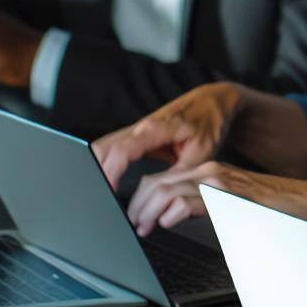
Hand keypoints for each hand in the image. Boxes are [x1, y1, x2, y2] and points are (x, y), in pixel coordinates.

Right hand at [90, 83, 242, 190]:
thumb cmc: (209, 124)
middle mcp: (139, 127)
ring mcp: (134, 130)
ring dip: (96, 171)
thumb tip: (162, 198)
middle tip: (101, 202)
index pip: (121, 151)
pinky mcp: (134, 136)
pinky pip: (109, 149)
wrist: (211, 103)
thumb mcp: (202, 153)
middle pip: (101, 149)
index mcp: (155, 129)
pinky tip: (105, 184)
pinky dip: (103, 166)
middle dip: (95, 175)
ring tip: (102, 198)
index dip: (110, 173)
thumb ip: (180, 174)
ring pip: (101, 148)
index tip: (108, 193)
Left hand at [124, 161, 306, 236]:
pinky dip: (173, 211)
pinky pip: (191, 199)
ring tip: (142, 228)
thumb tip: (178, 218)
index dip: (140, 200)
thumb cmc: (275, 209)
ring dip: (148, 210)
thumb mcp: (232, 206)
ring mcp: (219, 180)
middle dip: (137, 205)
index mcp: (208, 172)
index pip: (161, 180)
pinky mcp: (229, 194)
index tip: (135, 219)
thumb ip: (208, 207)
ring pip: (167, 189)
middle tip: (132, 226)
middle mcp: (209, 171)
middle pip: (157, 182)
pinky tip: (167, 223)